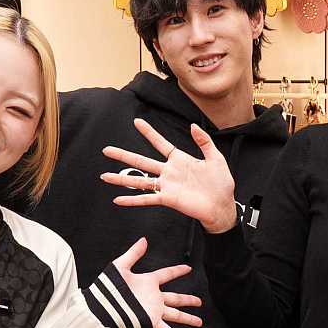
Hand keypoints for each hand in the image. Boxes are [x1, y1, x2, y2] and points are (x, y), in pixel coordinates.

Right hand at [102, 119, 237, 233]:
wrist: (223, 206)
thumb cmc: (221, 184)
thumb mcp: (215, 158)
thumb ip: (204, 142)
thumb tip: (193, 125)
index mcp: (180, 160)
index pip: (161, 143)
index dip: (149, 133)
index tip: (136, 122)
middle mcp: (169, 172)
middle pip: (142, 161)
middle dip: (123, 155)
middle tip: (106, 150)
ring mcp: (167, 186)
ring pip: (140, 180)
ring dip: (121, 179)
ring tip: (104, 176)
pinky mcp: (168, 199)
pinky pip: (147, 199)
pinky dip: (133, 200)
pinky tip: (118, 199)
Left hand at [111, 237, 202, 327]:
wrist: (102, 308)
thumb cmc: (108, 288)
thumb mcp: (121, 266)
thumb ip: (133, 253)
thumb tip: (143, 240)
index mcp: (148, 283)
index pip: (167, 274)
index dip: (177, 271)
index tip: (187, 268)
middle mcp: (153, 298)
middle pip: (176, 298)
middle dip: (188, 300)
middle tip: (199, 302)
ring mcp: (153, 311)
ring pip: (176, 315)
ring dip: (188, 318)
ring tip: (199, 322)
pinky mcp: (151, 322)